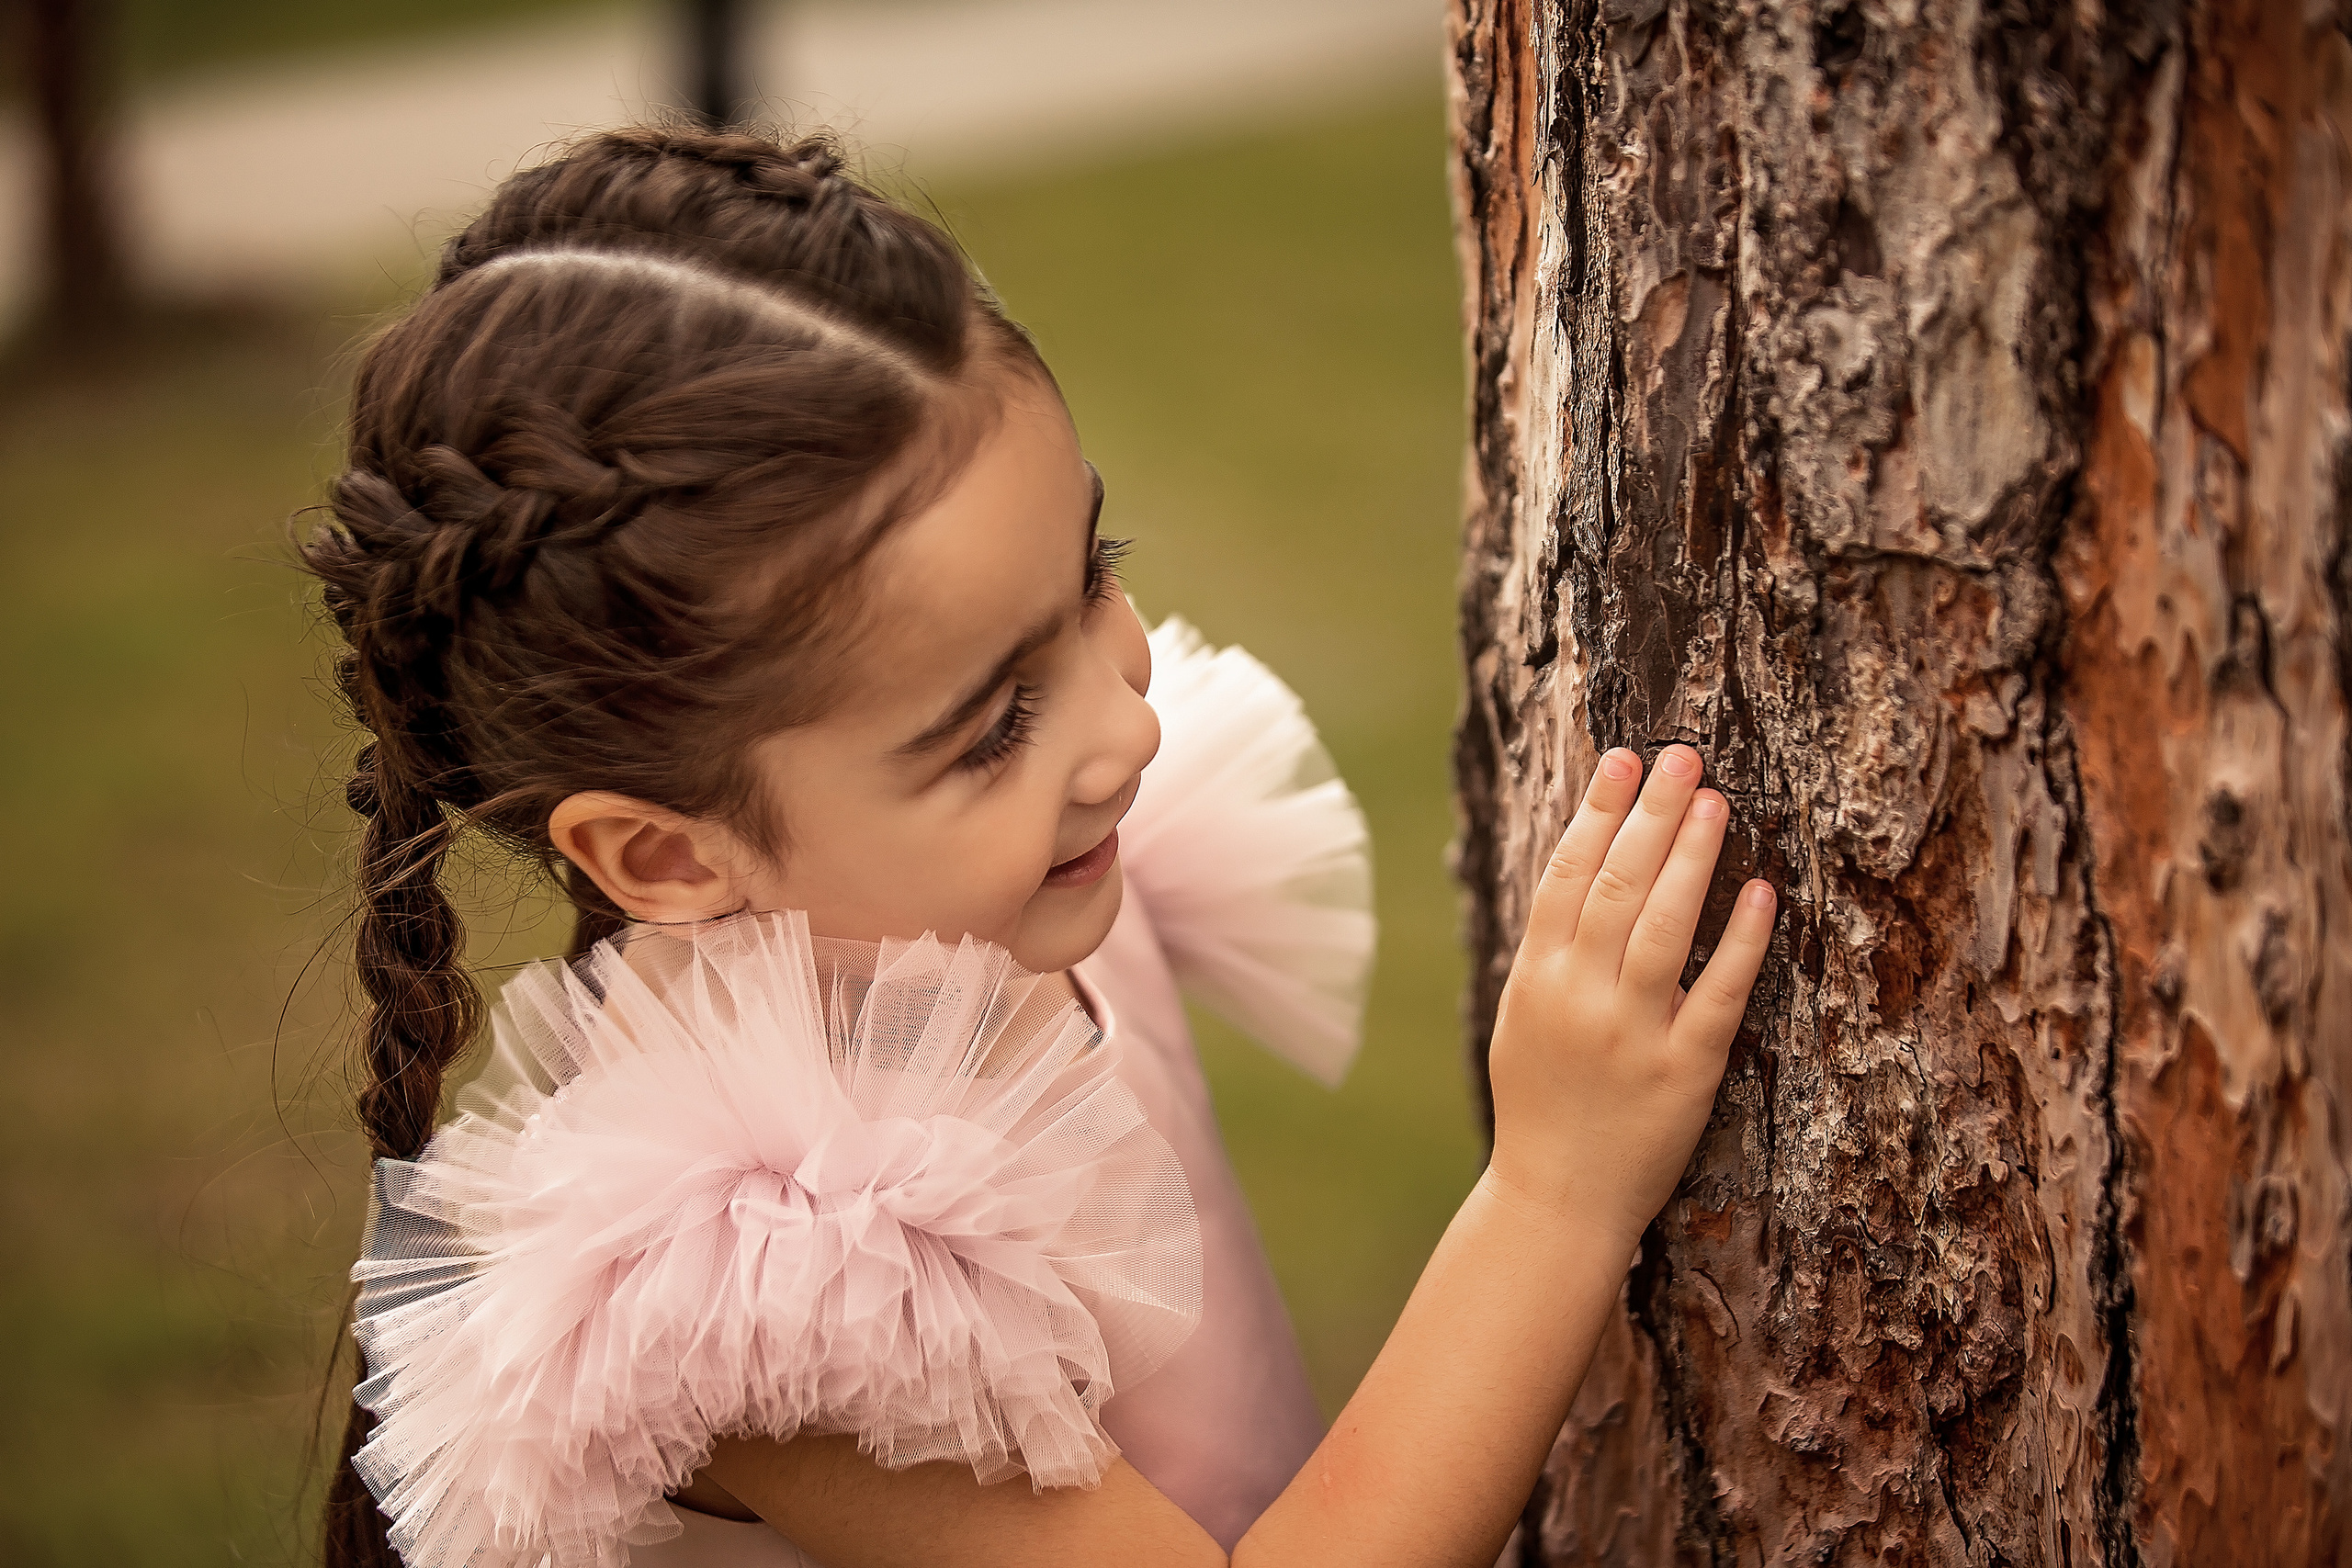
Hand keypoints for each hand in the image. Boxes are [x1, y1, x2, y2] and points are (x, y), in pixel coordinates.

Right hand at [1484, 745, 1774, 1249]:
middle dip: (1649, 813)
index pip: (1567, 874)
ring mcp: (1633, 1033)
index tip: (1622, 758)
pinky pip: (1720, 993)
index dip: (1596, 811)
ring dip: (1691, 857)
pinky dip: (1743, 941)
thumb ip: (1551, 952)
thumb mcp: (1522, 1018)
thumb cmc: (1542, 1105)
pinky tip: (1761, 892)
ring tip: (1715, 801)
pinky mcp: (1685, 1071)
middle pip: (1617, 885)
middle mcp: (1580, 997)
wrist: (1557, 1201)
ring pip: (1665, 927)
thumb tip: (1584, 870)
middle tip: (1682, 757)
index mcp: (1536, 978)